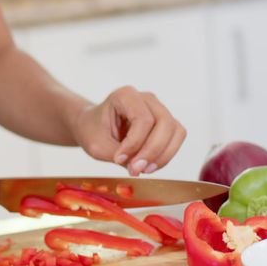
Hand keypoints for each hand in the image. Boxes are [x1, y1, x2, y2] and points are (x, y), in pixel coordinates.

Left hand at [68, 86, 186, 176]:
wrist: (91, 126)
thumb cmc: (92, 131)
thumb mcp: (97, 146)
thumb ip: (120, 156)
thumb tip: (141, 167)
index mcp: (125, 95)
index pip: (143, 120)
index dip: (134, 144)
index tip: (118, 159)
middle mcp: (146, 98)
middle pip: (165, 123)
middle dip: (153, 151)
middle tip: (136, 170)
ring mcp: (158, 108)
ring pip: (175, 131)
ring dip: (162, 155)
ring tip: (143, 170)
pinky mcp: (164, 122)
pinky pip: (175, 138)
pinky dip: (165, 155)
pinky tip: (149, 165)